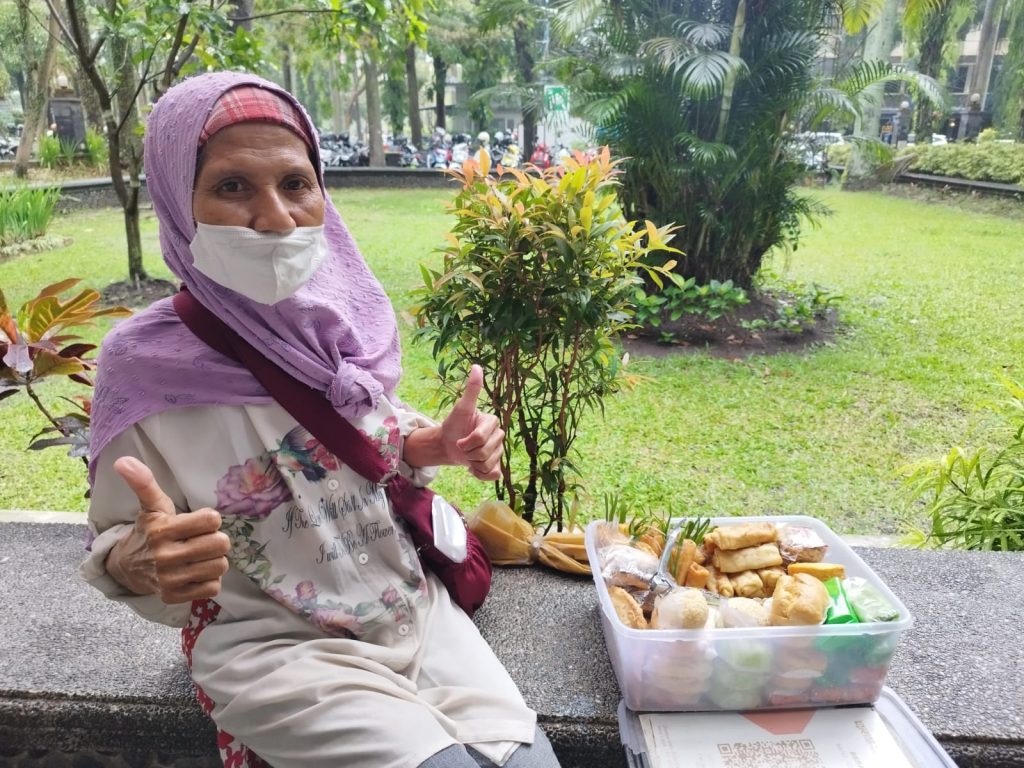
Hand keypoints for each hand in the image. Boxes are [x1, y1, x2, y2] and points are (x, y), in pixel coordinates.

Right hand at [105, 456, 229, 602]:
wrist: (126, 568)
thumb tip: (122, 460)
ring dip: (215, 560)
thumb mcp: (150, 506)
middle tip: (203, 539)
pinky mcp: (174, 596)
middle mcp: (166, 556)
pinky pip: (212, 588)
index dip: (210, 519)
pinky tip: (196, 572)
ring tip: (200, 556)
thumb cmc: (148, 532)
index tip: (199, 522)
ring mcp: (170, 579)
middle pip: (221, 544)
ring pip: (220, 566)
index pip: (212, 520)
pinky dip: (209, 580)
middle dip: (216, 539)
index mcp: (162, 531)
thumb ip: (143, 483)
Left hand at [439, 364, 504, 481]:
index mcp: (493, 422)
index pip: (480, 438)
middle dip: (468, 453)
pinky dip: (480, 475)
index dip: (466, 442)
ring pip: (487, 465)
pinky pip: (493, 475)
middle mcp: (499, 436)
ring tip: (468, 456)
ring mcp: (500, 452)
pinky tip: (473, 468)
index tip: (460, 439)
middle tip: (463, 447)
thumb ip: (471, 390)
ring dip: (472, 463)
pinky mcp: (497, 466)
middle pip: (484, 453)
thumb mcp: (461, 408)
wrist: (448, 444)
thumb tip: (477, 366)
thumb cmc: (455, 425)